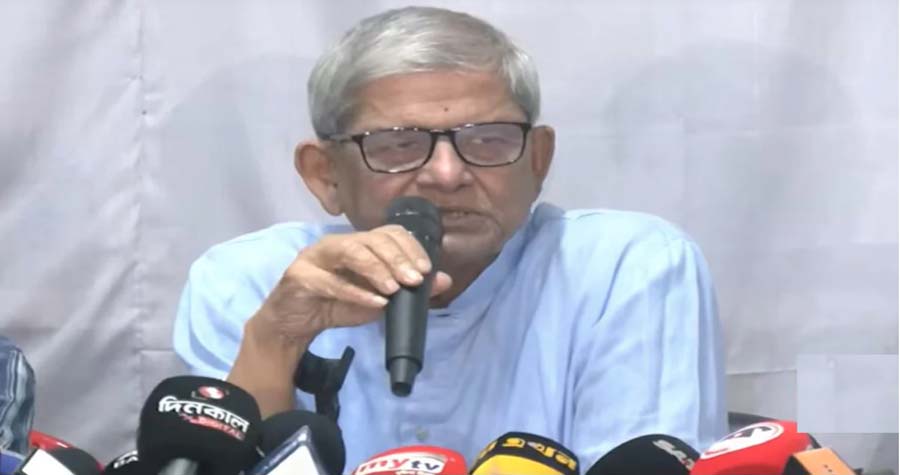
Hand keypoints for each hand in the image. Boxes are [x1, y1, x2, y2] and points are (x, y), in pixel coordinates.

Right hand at [251, 224, 451, 343]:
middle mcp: (338, 243)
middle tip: (415, 280)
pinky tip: (374, 301)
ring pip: (351, 251)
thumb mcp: (377, 300)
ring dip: (377, 269)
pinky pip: (331, 281)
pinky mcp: (300, 275)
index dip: (409, 248)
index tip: (425, 270)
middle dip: (397, 259)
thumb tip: (444, 280)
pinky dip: (355, 292)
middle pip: (371, 240)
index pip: (388, 233)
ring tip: (395, 288)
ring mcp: (316, 256)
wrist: (294, 326)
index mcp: (358, 244)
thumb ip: (408, 290)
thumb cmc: (335, 306)